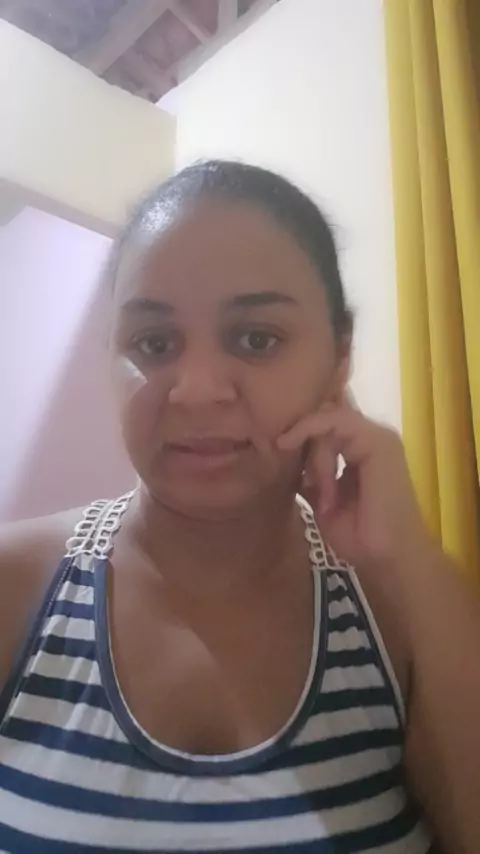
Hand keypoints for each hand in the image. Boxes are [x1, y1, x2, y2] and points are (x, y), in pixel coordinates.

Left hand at [278, 399, 432, 569]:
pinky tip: (306, 464)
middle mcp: (368, 437)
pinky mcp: (379, 441)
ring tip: (314, 486)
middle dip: (304, 442)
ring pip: (327, 418)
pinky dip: (314, 436)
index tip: (276, 450)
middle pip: (323, 416)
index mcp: (358, 448)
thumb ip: (308, 473)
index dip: (298, 429)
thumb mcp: (321, 498)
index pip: (324, 422)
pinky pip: (336, 421)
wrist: (388, 558)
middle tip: (304, 482)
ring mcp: (377, 436)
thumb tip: (282, 455)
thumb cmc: (358, 535)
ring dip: (312, 450)